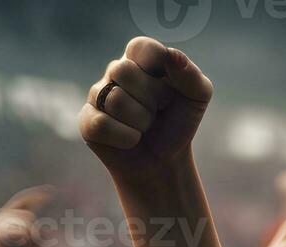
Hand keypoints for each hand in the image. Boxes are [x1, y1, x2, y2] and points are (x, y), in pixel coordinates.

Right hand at [79, 37, 213, 186]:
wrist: (165, 160)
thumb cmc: (179, 122)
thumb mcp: (197, 97)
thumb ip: (191, 75)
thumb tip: (172, 56)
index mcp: (141, 58)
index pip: (140, 46)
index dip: (157, 67)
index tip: (170, 85)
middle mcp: (115, 71)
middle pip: (123, 71)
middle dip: (151, 100)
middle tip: (158, 111)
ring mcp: (98, 95)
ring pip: (115, 100)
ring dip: (142, 122)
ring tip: (145, 126)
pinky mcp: (87, 120)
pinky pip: (102, 124)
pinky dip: (127, 138)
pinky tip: (132, 140)